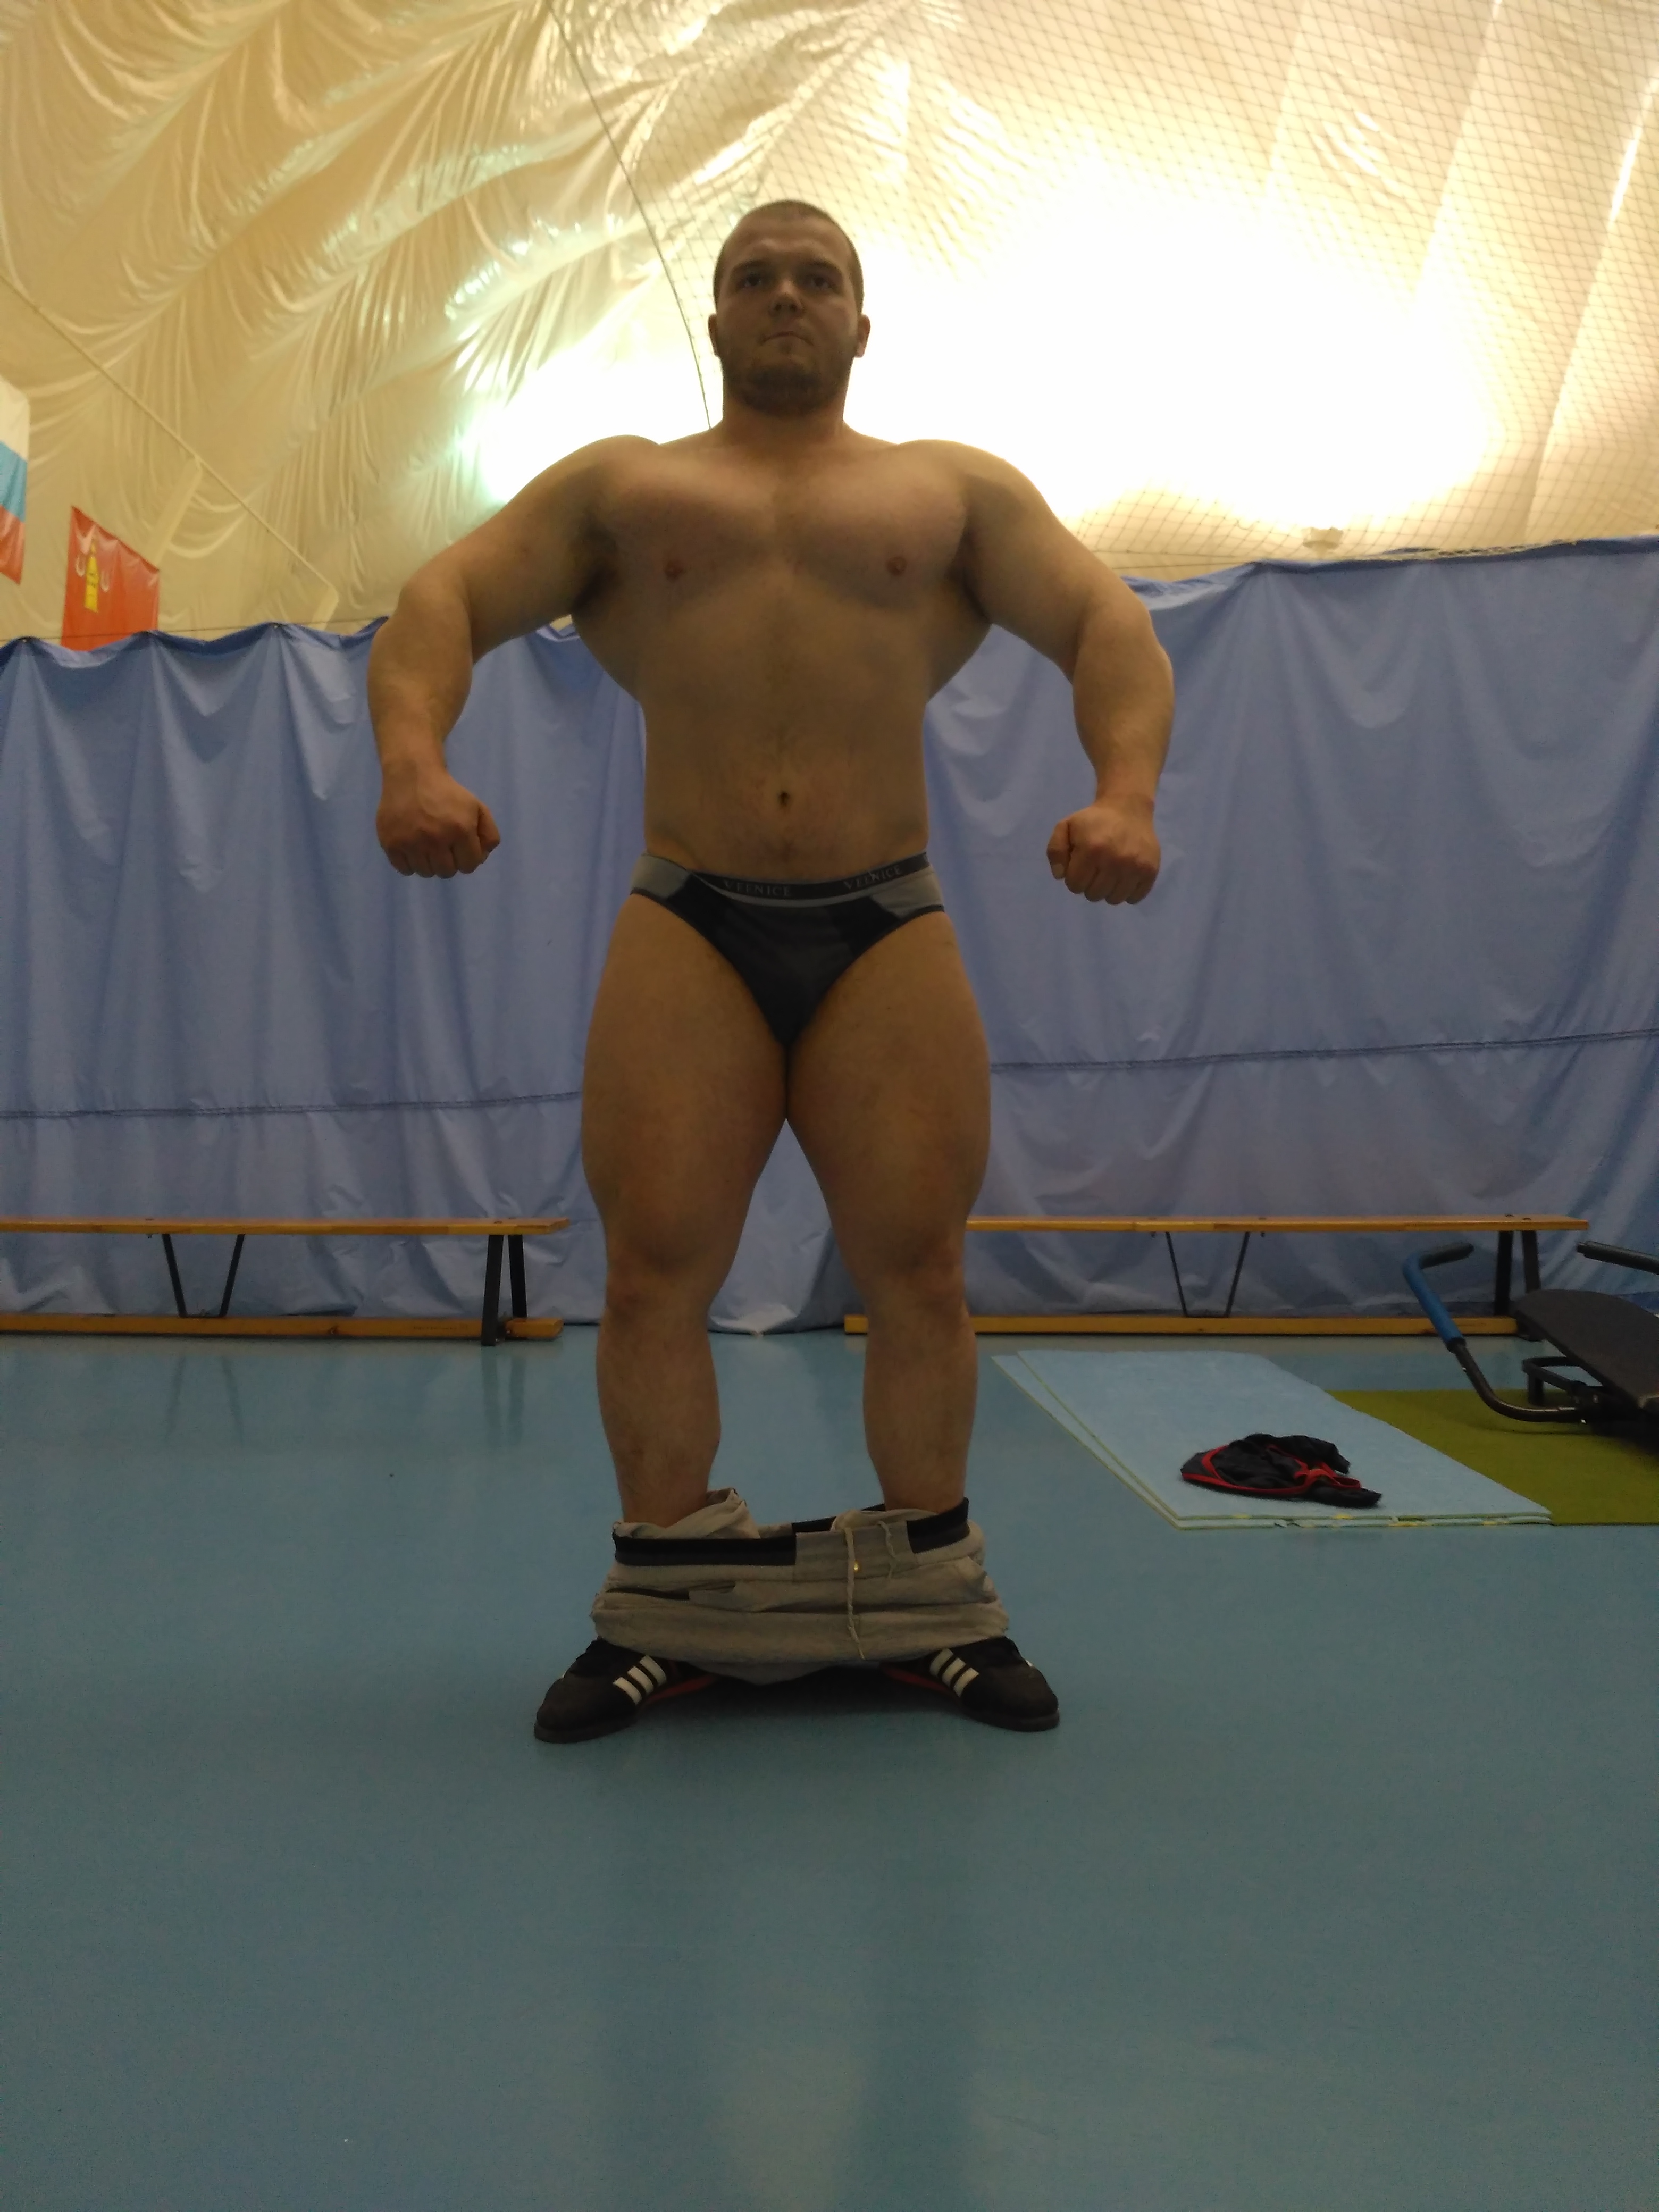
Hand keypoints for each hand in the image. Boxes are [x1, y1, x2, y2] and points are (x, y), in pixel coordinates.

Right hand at [376, 766, 501, 877]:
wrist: (412, 775)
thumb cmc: (447, 793)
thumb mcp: (477, 807)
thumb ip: (489, 834)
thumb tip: (482, 858)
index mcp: (460, 830)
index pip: (469, 866)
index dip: (467, 859)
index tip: (460, 848)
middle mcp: (435, 838)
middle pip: (447, 872)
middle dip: (449, 862)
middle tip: (443, 846)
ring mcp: (411, 842)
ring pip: (426, 873)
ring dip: (429, 863)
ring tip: (427, 845)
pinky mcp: (391, 843)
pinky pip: (405, 869)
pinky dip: (410, 863)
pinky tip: (412, 847)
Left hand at [1046, 796, 1159, 903]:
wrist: (1128, 808)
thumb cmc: (1093, 821)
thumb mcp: (1066, 827)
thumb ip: (1055, 851)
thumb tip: (1060, 876)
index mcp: (1091, 850)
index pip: (1075, 886)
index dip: (1074, 878)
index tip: (1080, 866)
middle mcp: (1115, 860)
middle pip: (1094, 895)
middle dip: (1090, 885)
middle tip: (1095, 869)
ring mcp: (1135, 867)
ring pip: (1114, 900)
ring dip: (1108, 890)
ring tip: (1109, 873)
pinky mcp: (1150, 871)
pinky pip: (1134, 898)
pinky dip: (1127, 892)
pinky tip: (1124, 877)